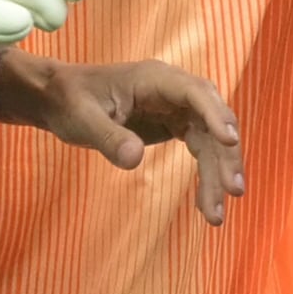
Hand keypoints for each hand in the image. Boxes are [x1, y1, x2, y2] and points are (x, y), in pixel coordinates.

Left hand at [0, 51, 244, 223]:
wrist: (60, 100)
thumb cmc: (69, 102)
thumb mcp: (82, 119)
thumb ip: (107, 137)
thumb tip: (134, 160)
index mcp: (155, 78)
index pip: (195, 93)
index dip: (215, 115)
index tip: (229, 141)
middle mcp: (174, 90)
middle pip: (213, 119)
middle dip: (225, 155)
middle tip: (232, 192)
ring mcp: (177, 107)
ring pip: (211, 139)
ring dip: (219, 173)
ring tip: (216, 215)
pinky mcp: (175, 124)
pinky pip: (201, 148)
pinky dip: (207, 174)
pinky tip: (207, 203)